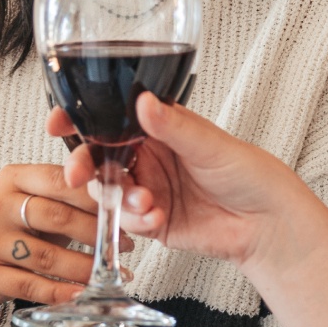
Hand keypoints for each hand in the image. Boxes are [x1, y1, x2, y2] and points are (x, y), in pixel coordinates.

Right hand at [0, 161, 118, 306]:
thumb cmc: (23, 229)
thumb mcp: (42, 204)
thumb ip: (74, 198)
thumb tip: (128, 204)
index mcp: (14, 178)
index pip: (59, 180)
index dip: (95, 196)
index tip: (125, 210)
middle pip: (56, 217)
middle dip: (97, 233)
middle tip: (126, 245)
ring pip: (47, 256)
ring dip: (86, 267)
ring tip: (114, 273)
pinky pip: (31, 286)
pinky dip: (62, 292)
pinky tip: (84, 294)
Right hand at [54, 97, 307, 269]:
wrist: (268, 224)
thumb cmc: (250, 175)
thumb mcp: (210, 145)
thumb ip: (173, 127)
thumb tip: (143, 102)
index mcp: (161, 128)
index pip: (111, 118)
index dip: (81, 119)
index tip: (59, 122)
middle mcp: (150, 157)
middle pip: (100, 157)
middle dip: (85, 165)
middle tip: (81, 175)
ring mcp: (149, 189)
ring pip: (110, 191)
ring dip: (118, 197)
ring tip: (146, 202)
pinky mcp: (154, 222)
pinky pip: (127, 221)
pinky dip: (135, 221)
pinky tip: (156, 218)